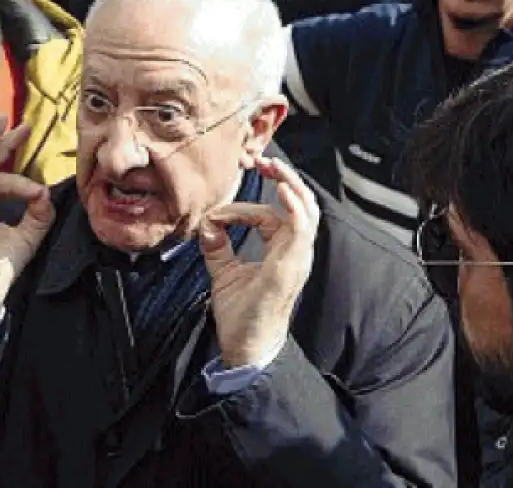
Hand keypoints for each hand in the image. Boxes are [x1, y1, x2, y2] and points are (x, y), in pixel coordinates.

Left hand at [199, 158, 318, 368]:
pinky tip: (281, 190)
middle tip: (261, 160)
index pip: (275, 214)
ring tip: (273, 167)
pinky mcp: (288, 269)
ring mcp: (295, 260)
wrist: (245, 351)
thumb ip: (217, 247)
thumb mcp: (224, 273)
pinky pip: (300, 232)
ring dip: (291, 184)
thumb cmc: (241, 315)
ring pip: (306, 211)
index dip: (250, 203)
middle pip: (302, 204)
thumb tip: (206, 224)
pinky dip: (294, 208)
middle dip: (285, 177)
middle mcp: (294, 253)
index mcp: (282, 252)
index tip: (218, 211)